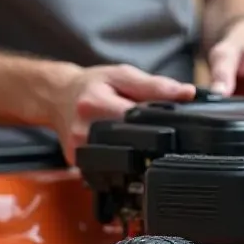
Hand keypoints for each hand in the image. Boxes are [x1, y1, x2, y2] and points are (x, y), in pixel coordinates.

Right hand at [51, 63, 194, 163]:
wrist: (57, 96)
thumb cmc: (92, 84)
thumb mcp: (122, 74)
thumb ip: (155, 85)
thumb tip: (186, 94)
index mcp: (95, 104)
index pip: (136, 121)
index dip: (160, 125)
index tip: (177, 128)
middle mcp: (83, 131)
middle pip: (130, 146)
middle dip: (150, 143)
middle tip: (163, 138)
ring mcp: (78, 151)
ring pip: (120, 162)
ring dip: (137, 155)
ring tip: (142, 143)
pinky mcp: (78, 165)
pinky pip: (107, 168)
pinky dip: (121, 162)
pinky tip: (125, 151)